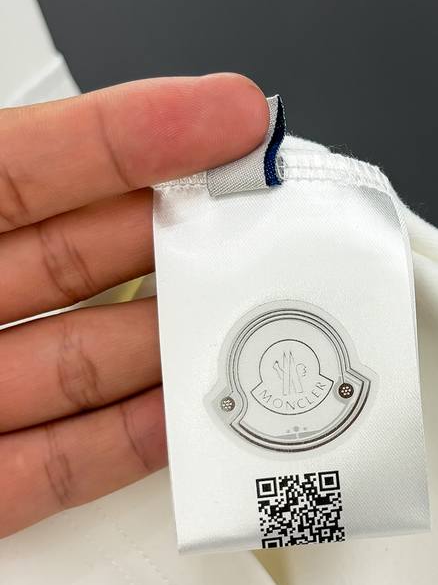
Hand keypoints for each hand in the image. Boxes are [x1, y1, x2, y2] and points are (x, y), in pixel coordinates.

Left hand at [0, 73, 267, 536]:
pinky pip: (64, 464)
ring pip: (85, 364)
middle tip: (262, 226)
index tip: (230, 119)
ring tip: (249, 323)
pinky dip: (134, 442)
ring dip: (173, 345)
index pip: (28, 165)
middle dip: (178, 239)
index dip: (135, 135)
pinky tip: (190, 417)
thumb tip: (99, 155)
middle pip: (79, 261)